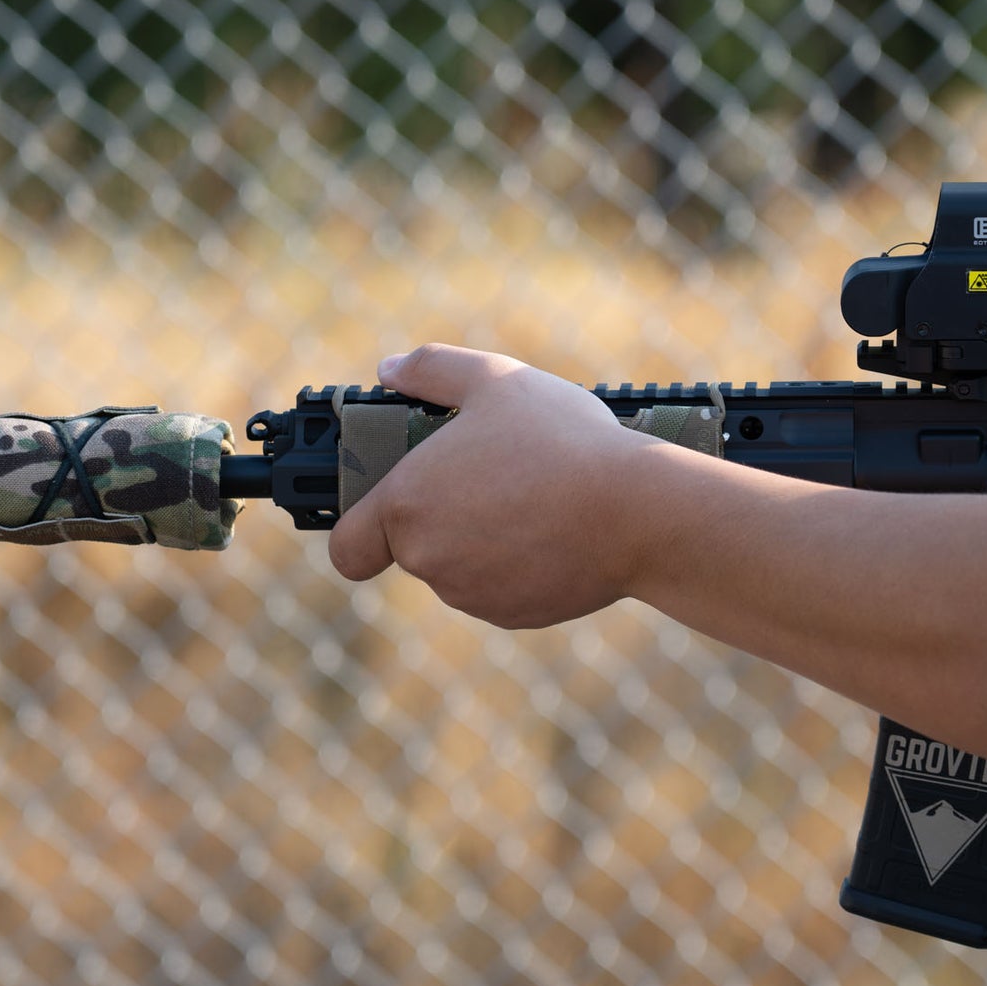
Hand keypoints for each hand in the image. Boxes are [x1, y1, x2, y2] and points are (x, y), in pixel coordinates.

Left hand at [327, 344, 655, 628]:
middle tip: (490, 474)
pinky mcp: (515, 615)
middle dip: (444, 516)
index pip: (349, 547)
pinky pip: (501, 590)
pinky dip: (518, 566)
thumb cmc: (561, 441)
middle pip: (414, 547)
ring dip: (481, 541)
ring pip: (460, 569)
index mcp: (407, 504)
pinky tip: (553, 530)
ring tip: (531, 495)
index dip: (362, 529)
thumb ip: (432, 370)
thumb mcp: (494, 379)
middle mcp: (429, 559)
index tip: (389, 507)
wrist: (637, 511)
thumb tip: (389, 372)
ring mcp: (472, 594)